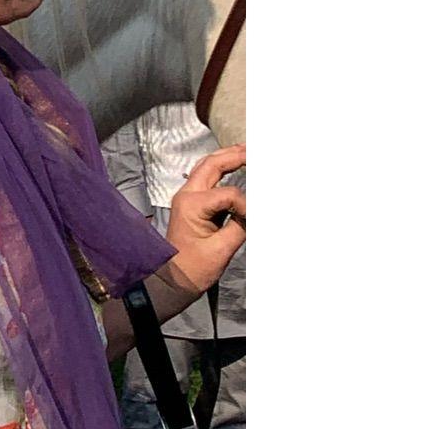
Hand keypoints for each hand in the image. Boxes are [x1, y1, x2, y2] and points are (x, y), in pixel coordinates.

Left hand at [159, 144, 245, 298]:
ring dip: (225, 158)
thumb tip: (255, 212)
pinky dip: (219, 170)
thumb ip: (240, 227)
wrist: (173, 279)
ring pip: (205, 168)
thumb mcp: (221, 250)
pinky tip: (232, 166)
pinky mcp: (191, 203)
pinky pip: (205, 179)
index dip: (246, 206)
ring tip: (244, 151)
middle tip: (254, 149)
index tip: (254, 221)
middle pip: (210, 165)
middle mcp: (186, 195)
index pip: (228, 194)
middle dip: (232, 155)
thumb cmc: (194, 268)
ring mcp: (186, 197)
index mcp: (192, 204)